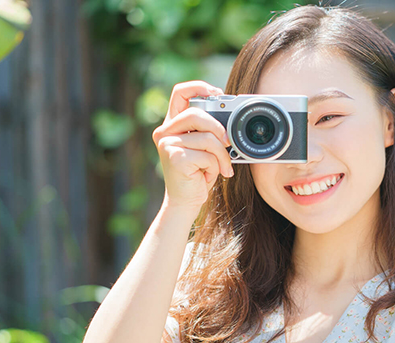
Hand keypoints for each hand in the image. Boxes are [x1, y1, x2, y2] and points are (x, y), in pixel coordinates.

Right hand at [152, 81, 234, 210]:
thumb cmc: (198, 174)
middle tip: (229, 143)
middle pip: (196, 115)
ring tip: (222, 167)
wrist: (186, 202)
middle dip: (218, 129)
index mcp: (172, 125)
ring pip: (206, 138)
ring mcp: (167, 144)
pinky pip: (207, 155)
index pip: (180, 93)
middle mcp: (165, 132)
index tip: (218, 92)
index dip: (199, 87)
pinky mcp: (174, 158)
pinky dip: (215, 167)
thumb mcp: (205, 148)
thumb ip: (209, 131)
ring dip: (221, 155)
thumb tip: (230, 118)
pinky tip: (208, 176)